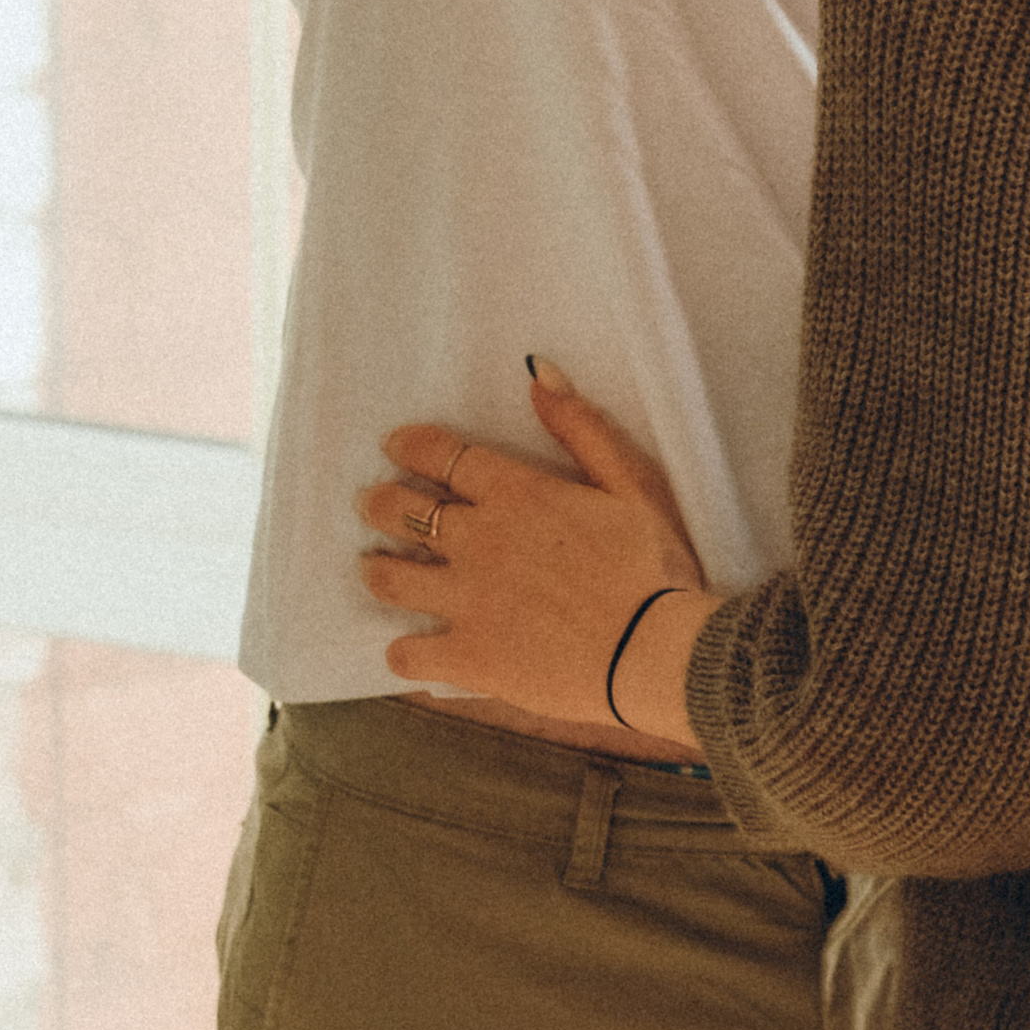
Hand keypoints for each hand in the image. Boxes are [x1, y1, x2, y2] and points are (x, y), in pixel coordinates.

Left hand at [358, 377, 713, 733]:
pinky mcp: (470, 658)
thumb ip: (581, 427)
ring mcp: (468, 602)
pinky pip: (409, 655)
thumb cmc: (654, 563)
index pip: (443, 455)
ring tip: (372, 568)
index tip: (395, 444)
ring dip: (375, 570)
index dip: (411, 445)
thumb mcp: (631, 482)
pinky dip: (402, 651)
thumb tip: (538, 372)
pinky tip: (406, 649)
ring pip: (391, 580)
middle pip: (403, 511)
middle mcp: (479, 542)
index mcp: (516, 494)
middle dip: (380, 503)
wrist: (657, 652)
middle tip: (372, 502)